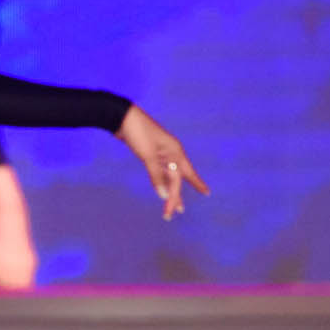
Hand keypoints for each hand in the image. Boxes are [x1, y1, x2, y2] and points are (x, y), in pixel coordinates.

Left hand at [116, 105, 208, 219]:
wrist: (122, 117)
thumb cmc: (138, 133)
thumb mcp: (148, 155)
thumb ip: (156, 176)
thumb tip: (163, 196)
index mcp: (175, 151)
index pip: (182, 175)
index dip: (196, 184)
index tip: (207, 193)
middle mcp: (171, 153)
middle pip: (176, 178)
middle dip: (176, 195)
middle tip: (177, 212)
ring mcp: (161, 153)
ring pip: (168, 176)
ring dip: (169, 191)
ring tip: (174, 207)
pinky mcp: (150, 154)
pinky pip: (160, 172)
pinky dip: (161, 182)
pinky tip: (163, 189)